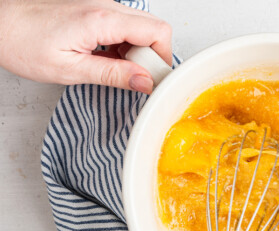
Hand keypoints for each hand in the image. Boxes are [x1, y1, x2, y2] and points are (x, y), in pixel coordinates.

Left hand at [0, 0, 171, 93]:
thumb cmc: (22, 42)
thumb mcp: (70, 69)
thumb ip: (113, 75)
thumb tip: (145, 82)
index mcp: (102, 20)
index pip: (157, 32)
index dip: (163, 58)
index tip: (154, 79)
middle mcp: (105, 6)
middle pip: (153, 27)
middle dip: (152, 56)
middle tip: (134, 76)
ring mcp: (100, 5)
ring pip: (140, 26)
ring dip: (137, 51)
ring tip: (115, 68)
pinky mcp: (94, 9)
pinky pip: (124, 25)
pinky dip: (124, 45)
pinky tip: (106, 58)